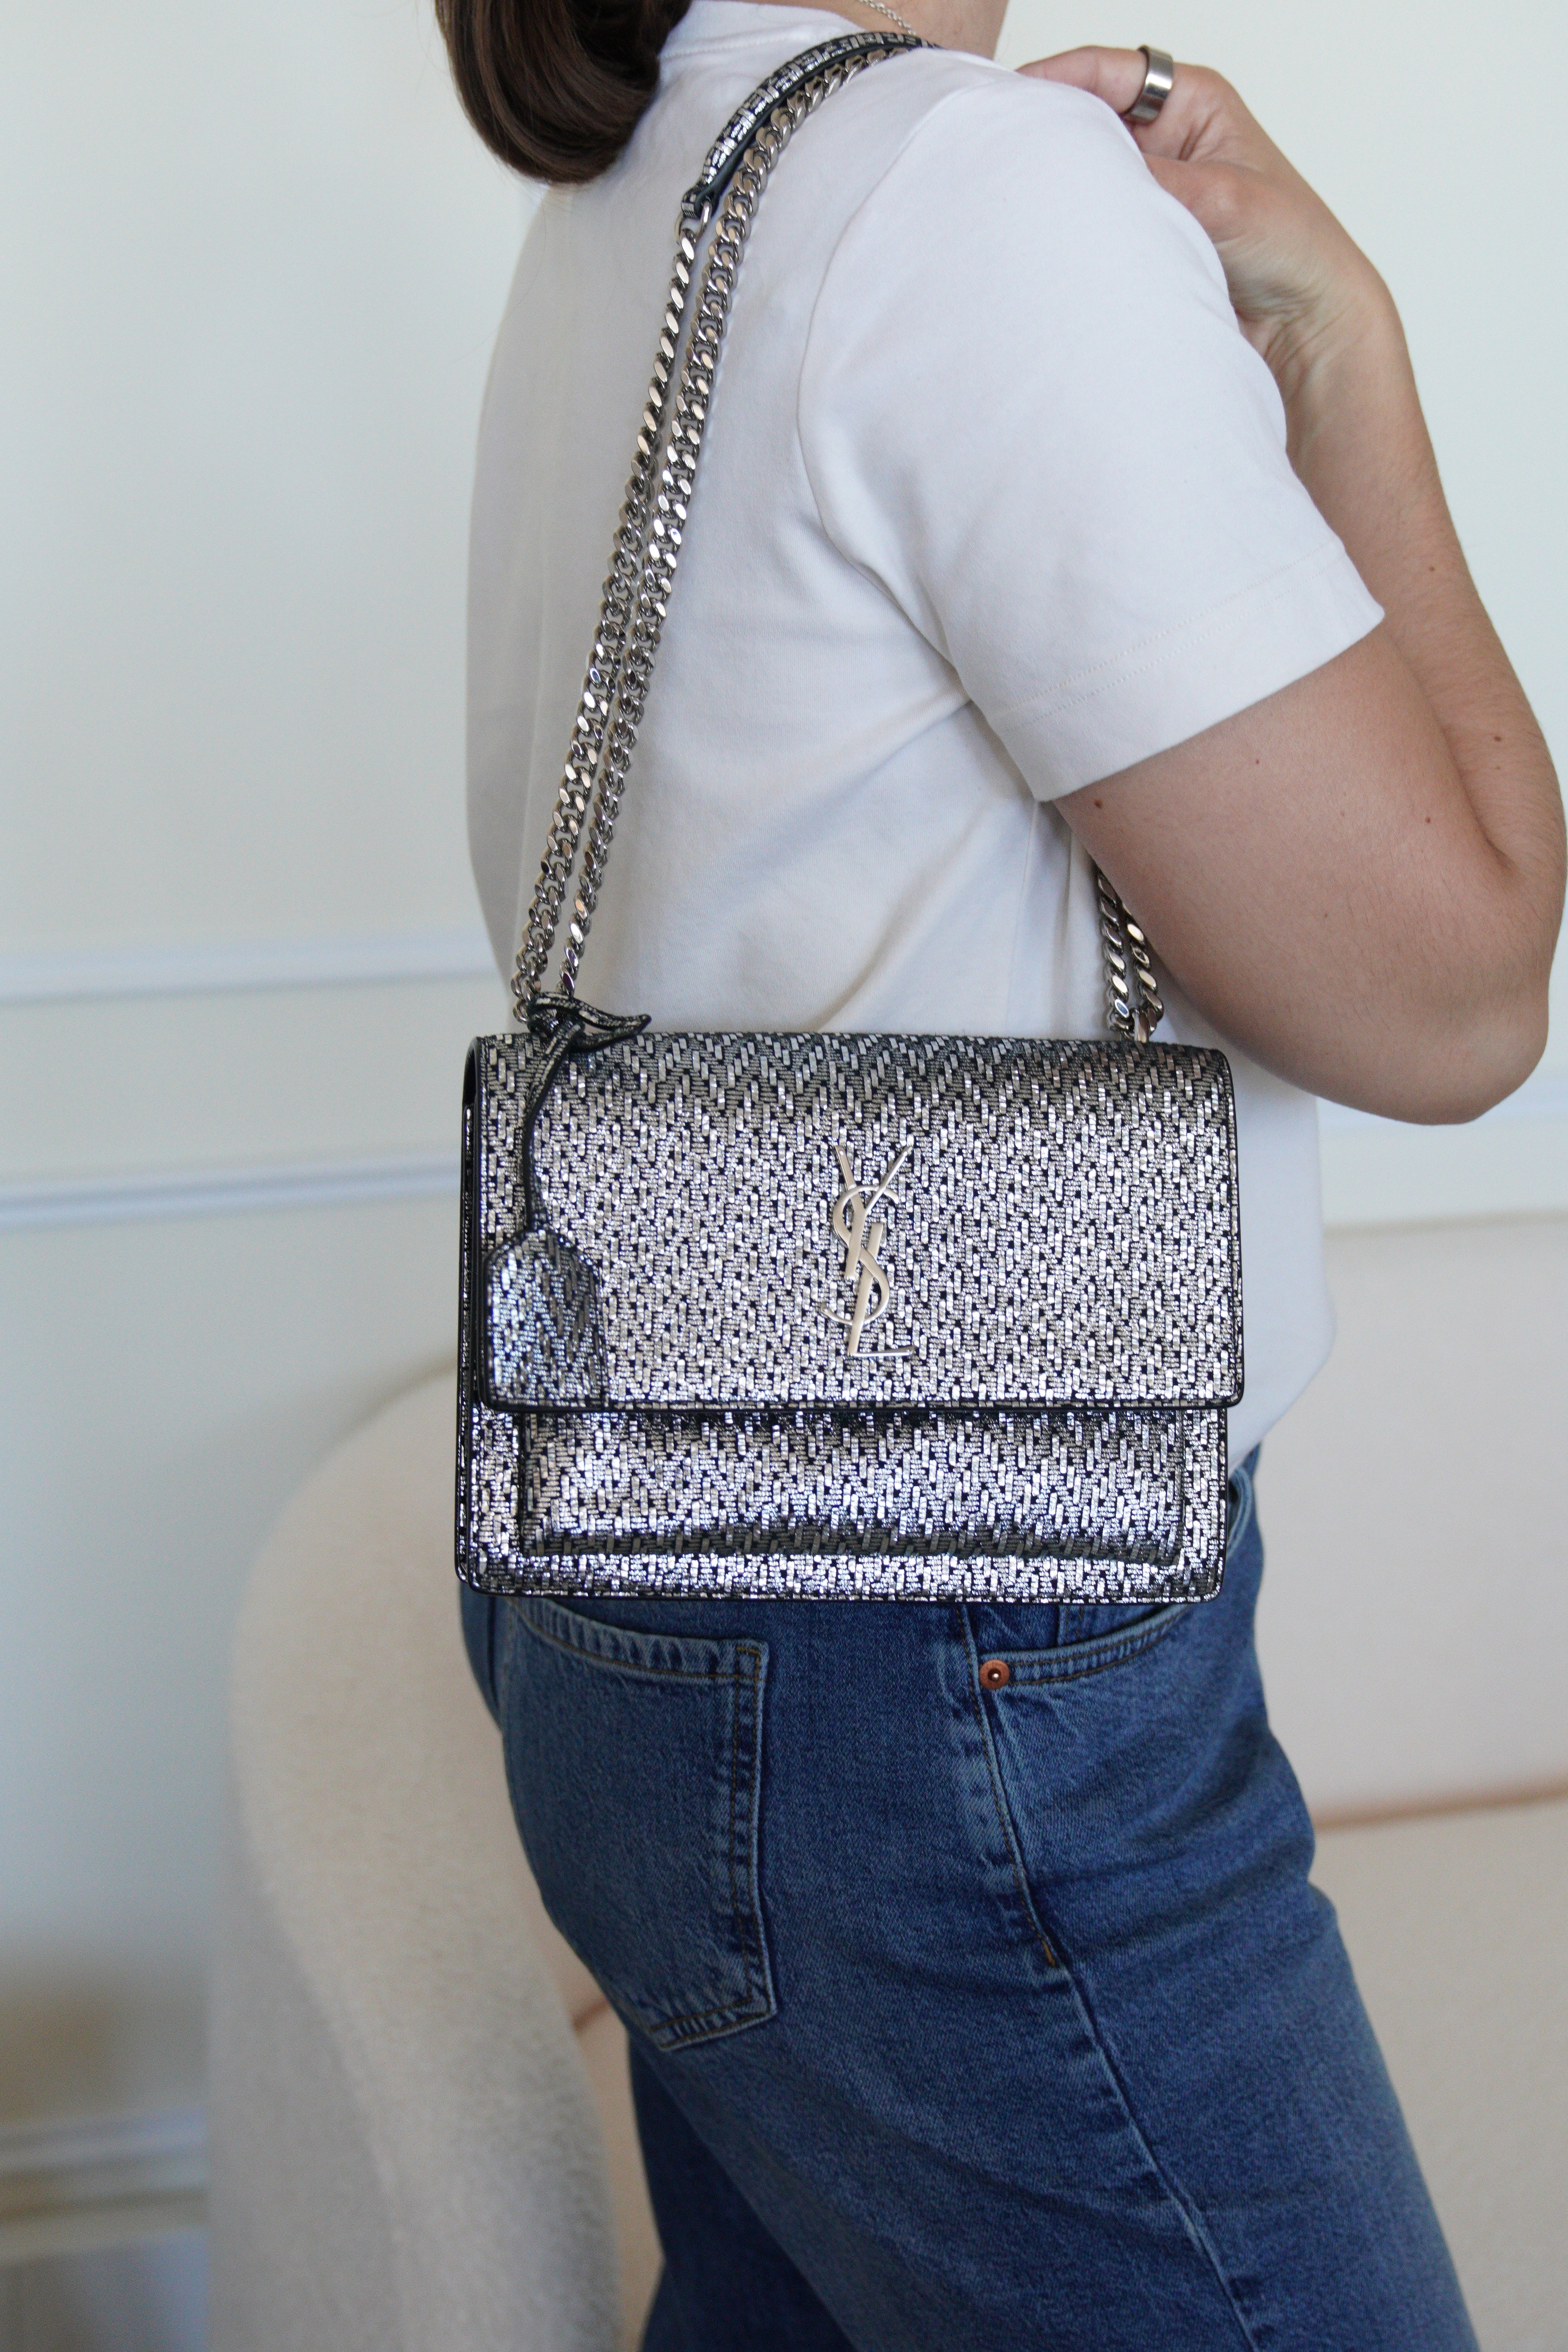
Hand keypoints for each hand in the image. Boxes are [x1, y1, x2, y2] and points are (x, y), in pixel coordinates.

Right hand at [1018, 48, 1387, 403]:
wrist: (1303, 327)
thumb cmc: (1292, 247)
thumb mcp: (1219, 199)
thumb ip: (1152, 179)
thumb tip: (1080, 170)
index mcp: (1191, 103)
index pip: (1107, 72)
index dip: (1055, 78)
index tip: (1011, 101)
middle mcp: (1165, 141)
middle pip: (1085, 121)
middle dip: (1049, 137)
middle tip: (1005, 157)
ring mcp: (1148, 191)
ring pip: (1083, 179)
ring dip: (1060, 194)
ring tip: (1025, 206)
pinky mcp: (1137, 240)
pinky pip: (1091, 228)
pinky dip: (1071, 235)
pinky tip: (1050, 245)